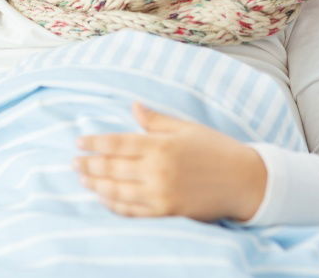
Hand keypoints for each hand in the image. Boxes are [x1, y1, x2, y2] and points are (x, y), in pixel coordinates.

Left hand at [73, 101, 267, 222]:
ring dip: (97, 186)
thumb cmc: (216, 149)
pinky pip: (133, 211)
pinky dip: (115, 206)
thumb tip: (133, 105)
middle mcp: (158, 170)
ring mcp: (161, 193)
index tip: (79, 142)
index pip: (117, 143)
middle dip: (90, 166)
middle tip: (74, 163)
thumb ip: (156, 120)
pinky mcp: (167, 212)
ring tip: (84, 180)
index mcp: (161, 145)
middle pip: (112, 168)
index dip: (95, 143)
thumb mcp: (186, 128)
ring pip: (118, 191)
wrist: (245, 181)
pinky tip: (105, 199)